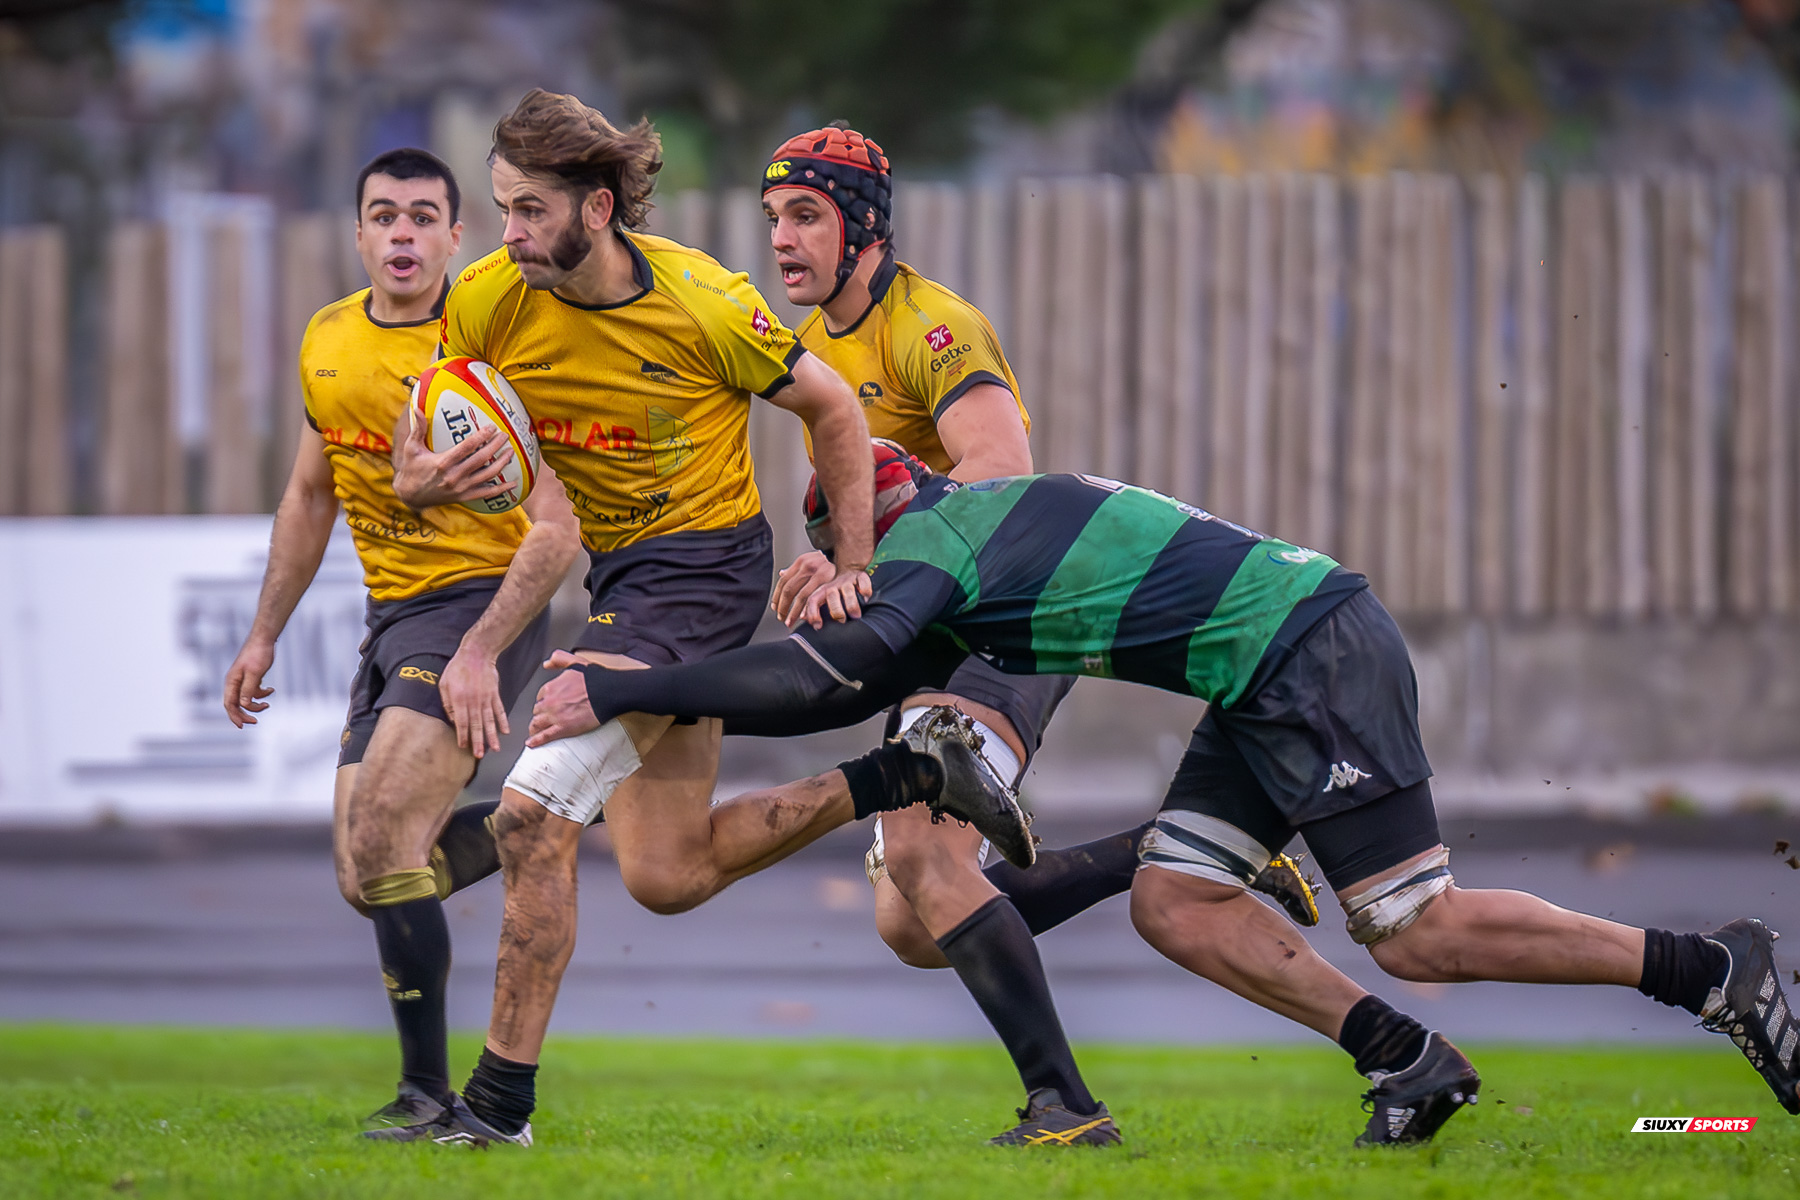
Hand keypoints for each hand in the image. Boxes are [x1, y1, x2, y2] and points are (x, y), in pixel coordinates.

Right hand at [223, 638, 274, 726]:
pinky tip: (271, 690)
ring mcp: (243, 680)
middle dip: (245, 714)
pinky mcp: (251, 677)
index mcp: (231, 682)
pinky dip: (261, 694)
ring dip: (255, 704)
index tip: (243, 726)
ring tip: (267, 704)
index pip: (229, 704)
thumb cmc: (258, 654)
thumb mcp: (255, 673)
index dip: (234, 716)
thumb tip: (244, 705)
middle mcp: (234, 682)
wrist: (264, 639)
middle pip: (236, 704)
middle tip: (256, 721)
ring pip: (245, 699)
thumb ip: (248, 689)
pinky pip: (254, 691)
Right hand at [393, 416, 515, 508]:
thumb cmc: (411, 469)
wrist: (410, 496)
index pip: (467, 447)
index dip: (481, 437)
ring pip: (487, 475)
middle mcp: (454, 476)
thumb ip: (418, 429)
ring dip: (501, 464)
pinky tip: (513, 484)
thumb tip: (417, 409)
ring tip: (511, 453)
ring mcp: (460, 488)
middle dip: (495, 446)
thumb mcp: (412, 448)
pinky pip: (486, 494)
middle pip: (481, 459)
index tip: (492, 427)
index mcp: (442, 462)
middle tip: (506, 436)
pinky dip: (501, 489)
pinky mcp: (464, 497)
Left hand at [440, 644, 506, 758]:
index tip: (464, 746)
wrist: (477, 654)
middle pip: (477, 725)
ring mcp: (486, 699)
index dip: (463, 735)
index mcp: (460, 700)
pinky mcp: (495, 695)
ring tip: (495, 748)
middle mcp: (474, 701)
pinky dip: (503, 722)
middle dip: (478, 741)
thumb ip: (448, 703)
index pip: (461, 722)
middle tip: (480, 754)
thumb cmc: (458, 668)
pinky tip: (505, 732)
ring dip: (492, 736)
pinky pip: (499, 711)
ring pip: (490, 721)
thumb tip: (453, 719)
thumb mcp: (444, 684)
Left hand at [526, 653, 600, 745]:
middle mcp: (549, 702)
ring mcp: (555, 716)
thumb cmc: (595, 678)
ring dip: (534, 728)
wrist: (608, 692)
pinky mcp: (563, 728)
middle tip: (542, 719)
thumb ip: (559, 659)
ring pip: (537, 724)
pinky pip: (545, 736)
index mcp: (551, 687)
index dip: (543, 701)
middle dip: (539, 715)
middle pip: (537, 711)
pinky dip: (536, 741)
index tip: (547, 704)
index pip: (540, 696)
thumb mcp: (575, 661)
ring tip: (534, 732)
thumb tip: (546, 663)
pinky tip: (531, 744)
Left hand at [772, 550, 835, 626]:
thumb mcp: (812, 561)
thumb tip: (782, 573)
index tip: (776, 608)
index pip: (784, 581)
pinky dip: (810, 609)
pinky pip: (818, 597)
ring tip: (792, 621)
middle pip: (790, 590)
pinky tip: (807, 617)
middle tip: (783, 619)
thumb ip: (797, 569)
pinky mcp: (834, 580)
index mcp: (802, 562)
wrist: (853, 557)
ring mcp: (822, 572)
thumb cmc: (831, 563)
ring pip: (803, 596)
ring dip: (795, 611)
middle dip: (784, 607)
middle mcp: (810, 566)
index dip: (777, 597)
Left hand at [797, 565, 872, 628]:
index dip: (813, 613)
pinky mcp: (860, 577)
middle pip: (831, 597)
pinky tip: (866, 599)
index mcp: (821, 591)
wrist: (847, 572)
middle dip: (836, 611)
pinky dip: (865, 590)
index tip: (818, 626)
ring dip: (852, 605)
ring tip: (856, 616)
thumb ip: (812, 608)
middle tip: (842, 622)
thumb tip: (803, 618)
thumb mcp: (822, 598)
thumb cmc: (834, 592)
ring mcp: (847, 581)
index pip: (813, 600)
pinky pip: (863, 581)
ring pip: (848, 592)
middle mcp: (833, 586)